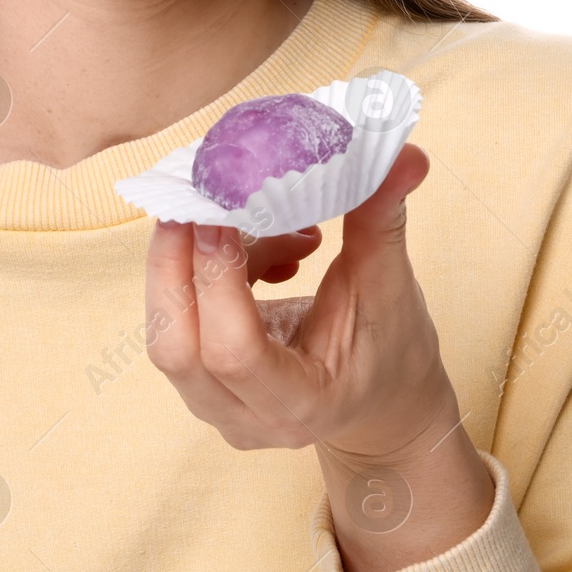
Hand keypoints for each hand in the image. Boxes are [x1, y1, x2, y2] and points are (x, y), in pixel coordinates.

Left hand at [143, 144, 494, 571]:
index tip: (220, 212)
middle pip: (176, 346)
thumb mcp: (391, 287)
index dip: (218, 278)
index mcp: (299, 403)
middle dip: (177, 261)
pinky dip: (205, 269)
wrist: (383, 402)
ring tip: (254, 219)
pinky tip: (262, 247)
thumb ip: (382, 220)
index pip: (233, 353)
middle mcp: (245, 416)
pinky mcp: (200, 380)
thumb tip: (402, 155)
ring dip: (193, 258)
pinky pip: (178, 319)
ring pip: (168, 329)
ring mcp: (214, 404)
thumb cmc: (391, 351)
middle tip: (198, 196)